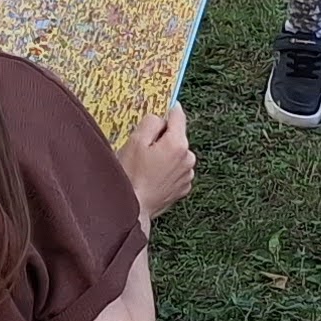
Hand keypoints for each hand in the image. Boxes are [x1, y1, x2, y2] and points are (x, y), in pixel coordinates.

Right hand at [117, 106, 195, 223]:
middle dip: (163, 138)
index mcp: (177, 143)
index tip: (161, 111)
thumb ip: (151, 122)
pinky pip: (177, 170)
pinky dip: (167, 170)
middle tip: (144, 149)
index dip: (168, 110)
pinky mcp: (184, 187)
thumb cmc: (131, 176)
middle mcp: (188, 157)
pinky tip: (153, 178)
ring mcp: (188, 174)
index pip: (178, 115)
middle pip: (177, 136)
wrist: (134, 209)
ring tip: (147, 167)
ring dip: (165, 155)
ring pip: (177, 154)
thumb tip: (160, 118)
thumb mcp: (135, 141)